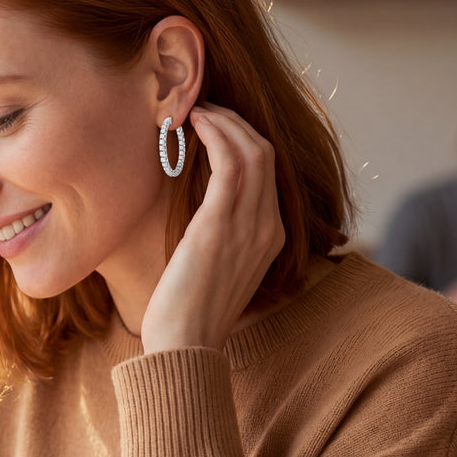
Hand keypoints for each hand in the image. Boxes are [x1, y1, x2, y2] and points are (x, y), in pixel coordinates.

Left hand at [142, 103, 284, 352]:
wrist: (184, 347)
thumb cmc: (188, 315)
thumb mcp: (215, 271)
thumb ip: (220, 240)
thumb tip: (199, 218)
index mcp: (272, 238)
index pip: (269, 173)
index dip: (244, 140)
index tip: (214, 126)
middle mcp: (269, 228)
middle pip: (266, 153)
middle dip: (236, 122)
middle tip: (204, 109)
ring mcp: (249, 227)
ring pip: (252, 151)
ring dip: (224, 121)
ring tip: (196, 110)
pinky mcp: (220, 225)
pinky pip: (231, 164)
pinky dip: (215, 135)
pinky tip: (194, 124)